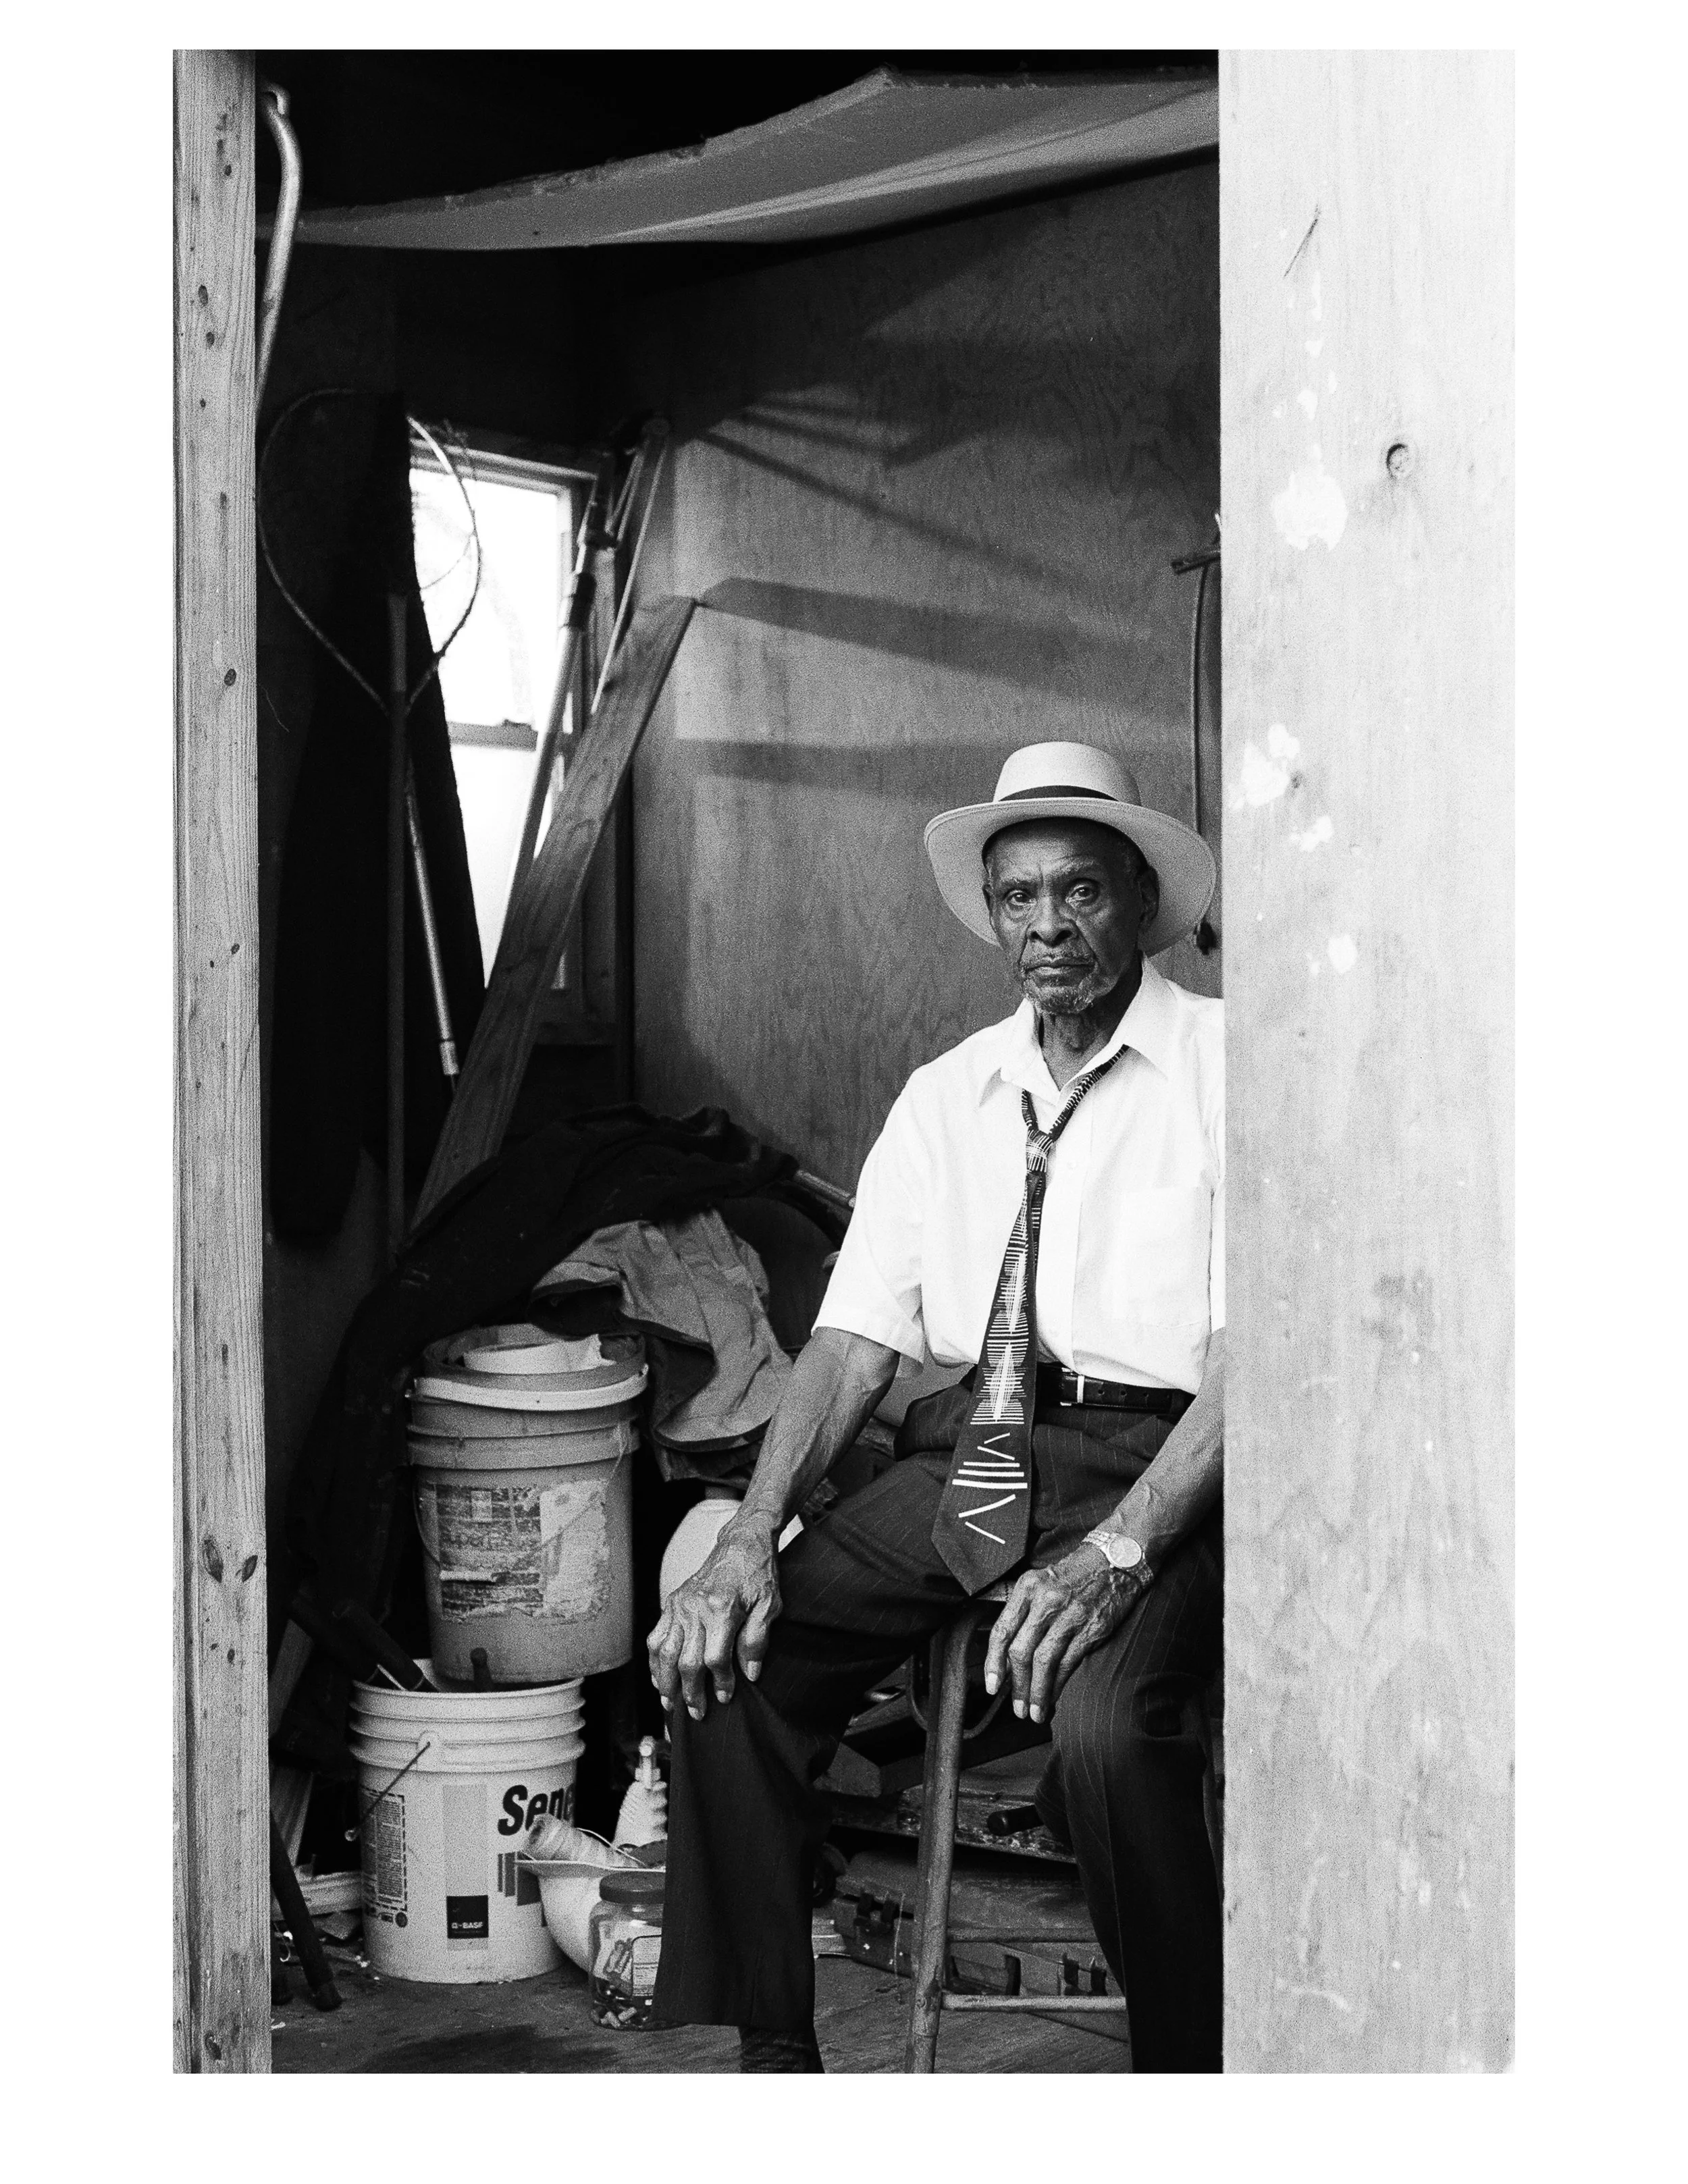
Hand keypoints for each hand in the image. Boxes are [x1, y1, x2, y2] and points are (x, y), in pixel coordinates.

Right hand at [645, 1515, 781, 1721]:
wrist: (742, 1542)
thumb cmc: (760, 1574)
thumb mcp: (770, 1606)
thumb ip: (758, 1640)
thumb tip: (750, 1675)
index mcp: (722, 1609)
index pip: (715, 1658)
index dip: (720, 1683)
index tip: (726, 1698)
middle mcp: (696, 1608)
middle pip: (686, 1661)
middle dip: (690, 1692)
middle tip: (697, 1714)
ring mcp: (680, 1605)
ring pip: (665, 1652)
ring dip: (665, 1682)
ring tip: (670, 1704)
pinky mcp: (672, 1602)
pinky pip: (656, 1636)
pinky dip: (654, 1661)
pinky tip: (659, 1678)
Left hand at [983, 1547, 1147, 1725]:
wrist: (1116, 1558)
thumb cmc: (1075, 1574)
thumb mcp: (1042, 1581)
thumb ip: (1024, 1612)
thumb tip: (1007, 1655)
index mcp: (1027, 1587)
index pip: (1002, 1630)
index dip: (993, 1662)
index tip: (992, 1686)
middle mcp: (1045, 1600)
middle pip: (1021, 1651)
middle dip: (1017, 1686)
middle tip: (1017, 1709)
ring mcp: (1070, 1614)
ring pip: (1044, 1662)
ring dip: (1038, 1693)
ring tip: (1035, 1713)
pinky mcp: (1091, 1627)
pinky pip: (1068, 1663)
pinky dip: (1059, 1685)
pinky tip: (1054, 1698)